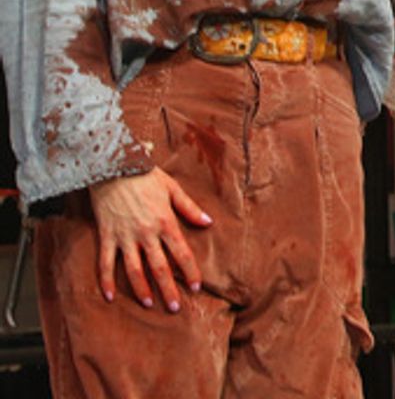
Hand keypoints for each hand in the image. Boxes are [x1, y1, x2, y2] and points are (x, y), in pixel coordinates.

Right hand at [88, 168, 211, 312]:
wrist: (114, 167)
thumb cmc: (146, 176)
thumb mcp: (173, 189)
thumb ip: (190, 208)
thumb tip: (208, 222)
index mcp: (166, 222)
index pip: (182, 253)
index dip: (190, 272)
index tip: (196, 287)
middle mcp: (146, 233)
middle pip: (160, 268)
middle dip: (169, 289)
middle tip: (175, 308)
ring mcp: (125, 237)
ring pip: (135, 270)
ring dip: (142, 289)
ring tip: (149, 304)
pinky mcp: (107, 236)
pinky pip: (106, 263)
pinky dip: (106, 280)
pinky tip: (109, 296)